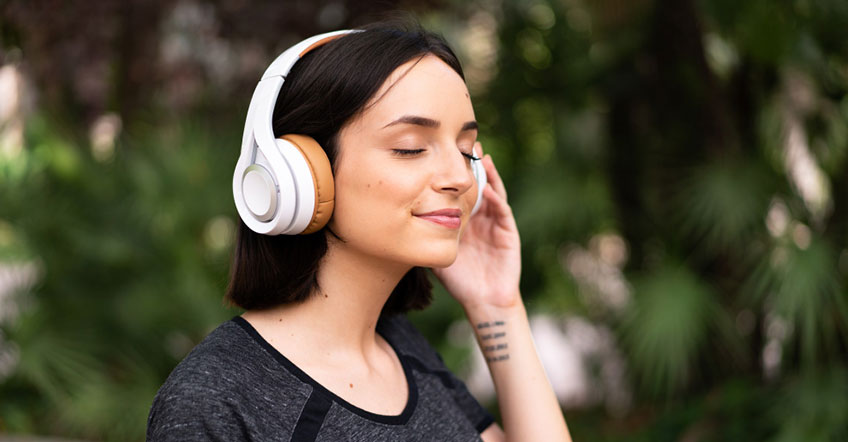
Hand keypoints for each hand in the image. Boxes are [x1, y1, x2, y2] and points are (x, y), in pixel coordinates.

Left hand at [431, 142, 521, 309]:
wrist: (483, 301)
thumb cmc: (459, 281)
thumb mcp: (437, 252)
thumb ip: (423, 235)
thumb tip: (396, 222)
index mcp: (465, 219)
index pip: (459, 190)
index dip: (453, 172)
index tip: (442, 153)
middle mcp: (481, 216)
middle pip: (477, 184)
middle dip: (471, 164)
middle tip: (463, 142)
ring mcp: (496, 222)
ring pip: (493, 191)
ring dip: (487, 174)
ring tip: (479, 154)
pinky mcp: (508, 232)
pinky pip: (502, 211)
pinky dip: (496, 197)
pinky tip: (487, 187)